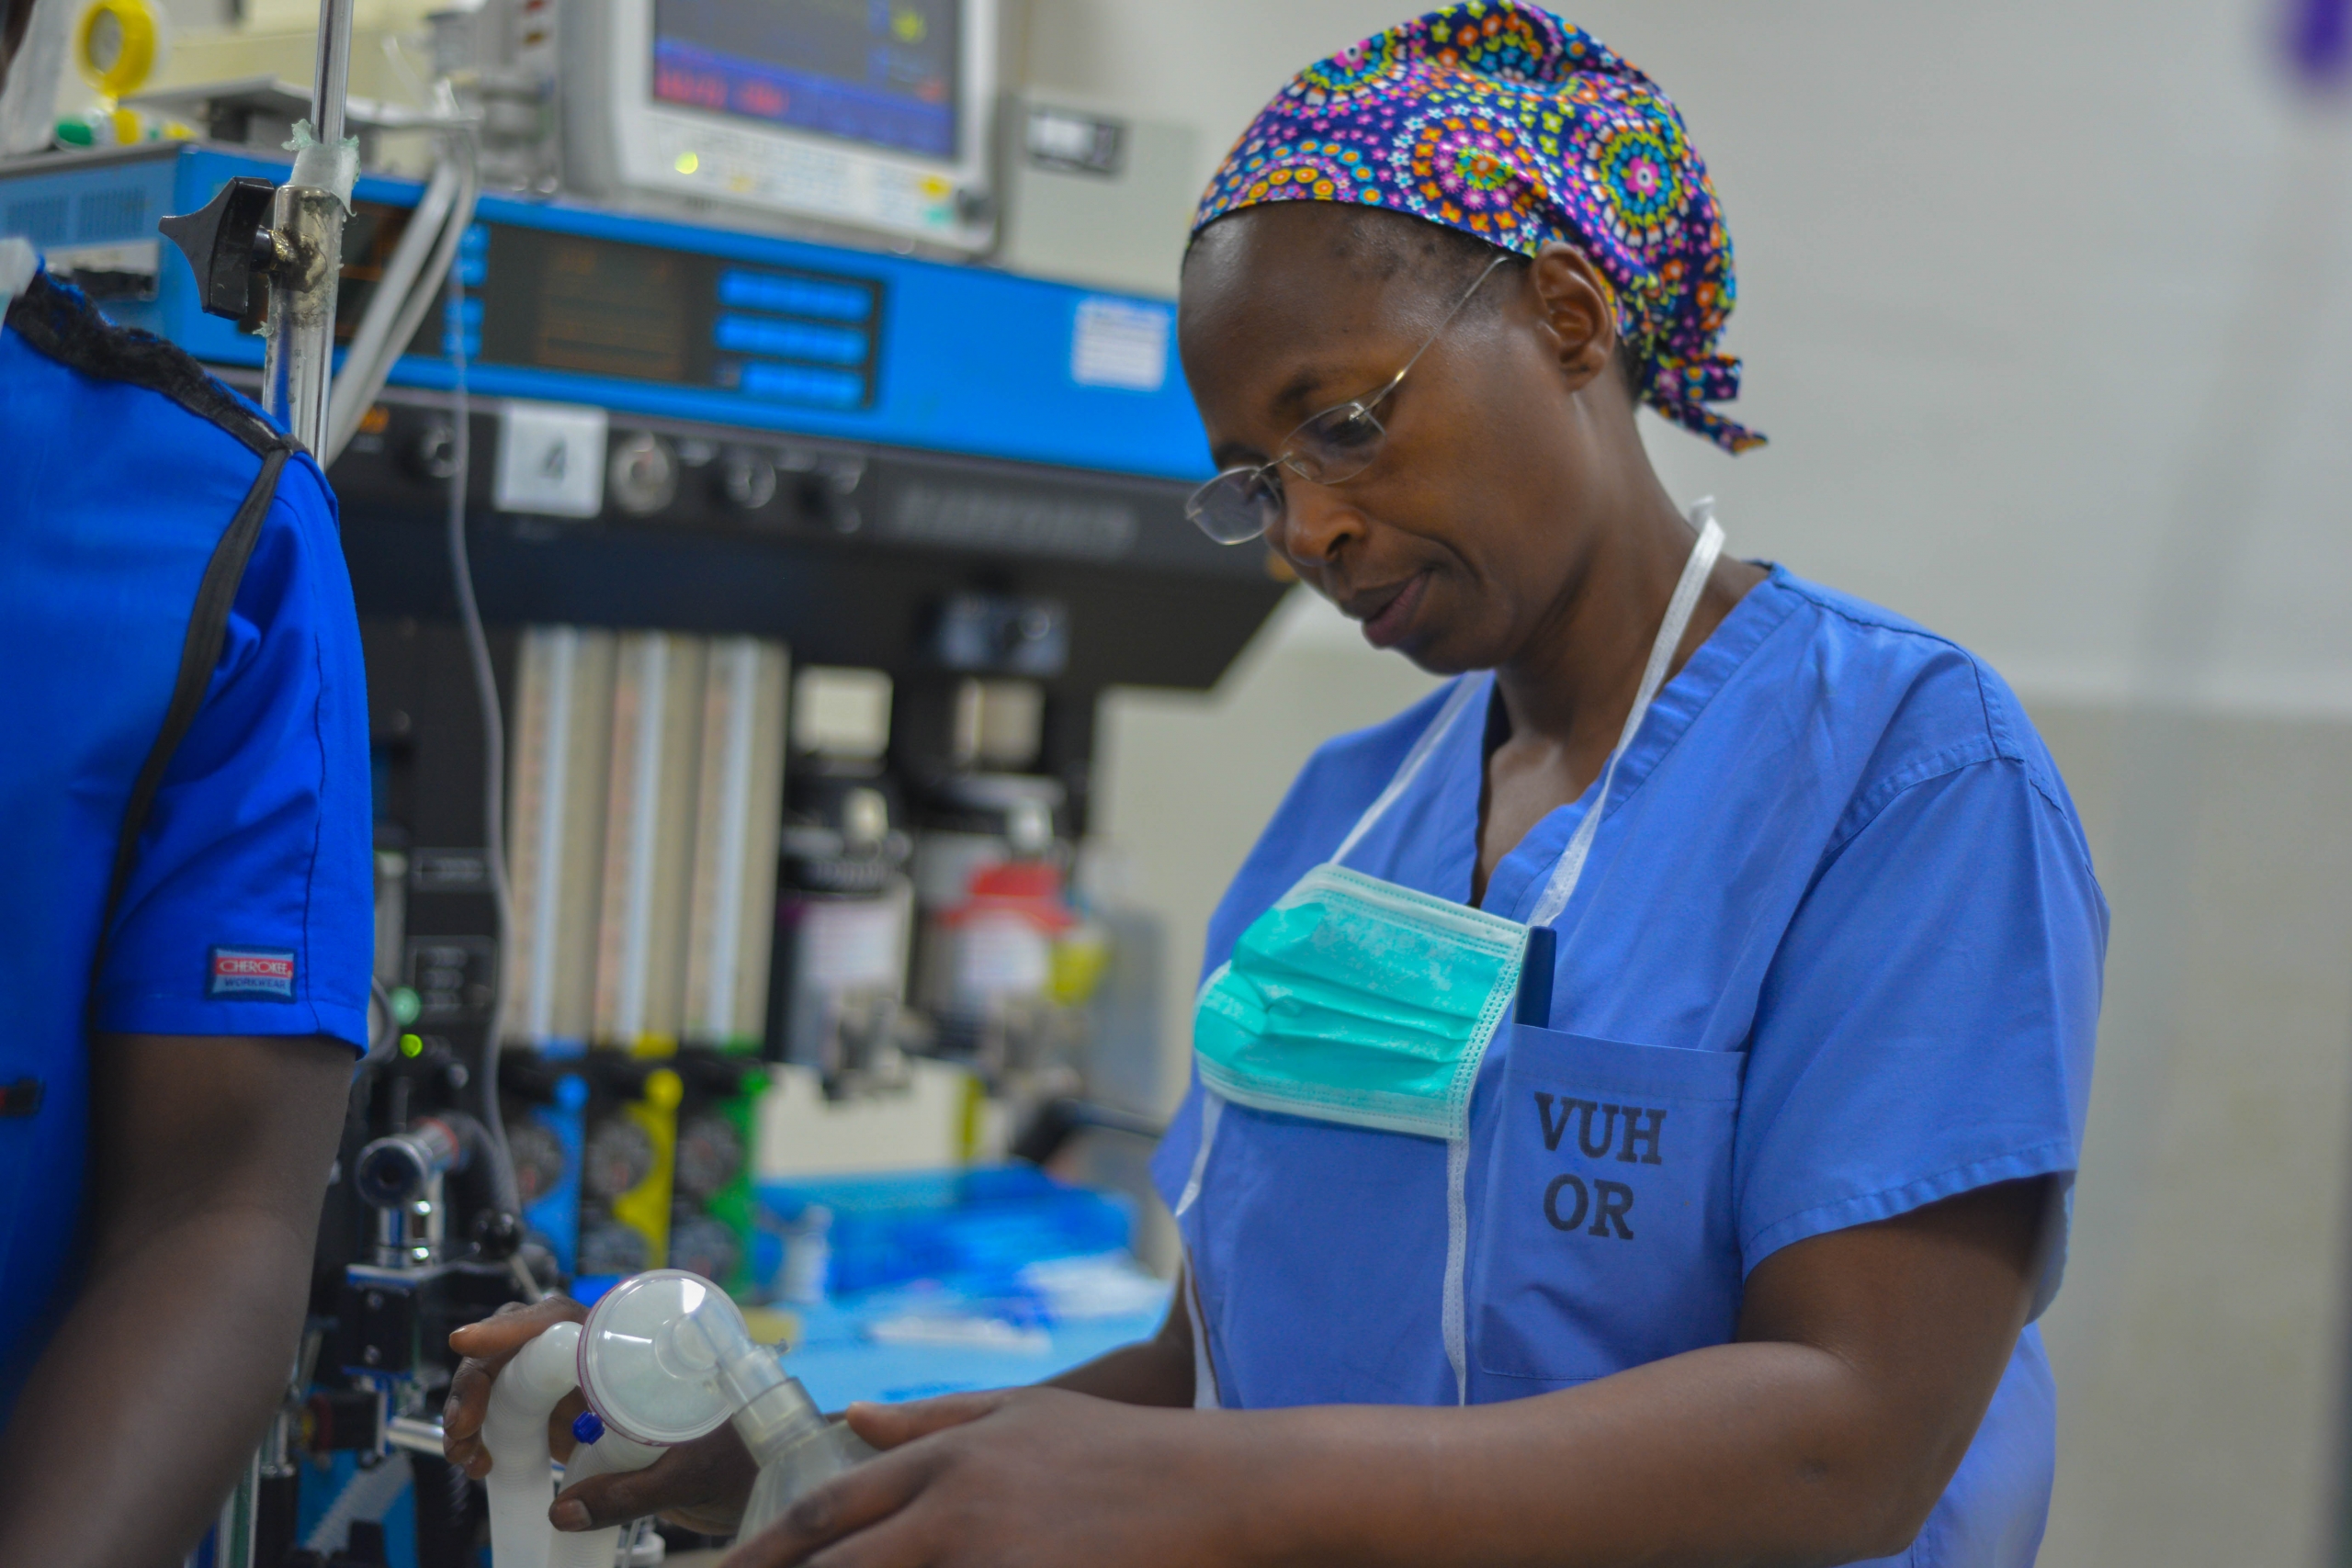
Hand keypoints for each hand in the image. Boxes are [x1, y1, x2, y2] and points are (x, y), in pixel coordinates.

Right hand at [443, 1298, 758, 1534]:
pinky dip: (488, 1431)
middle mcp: (603, 1355)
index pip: (561, 1316)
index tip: (468, 1343)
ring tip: (465, 1451)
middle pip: (522, 1343)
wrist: (761, 1475)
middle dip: (480, 1376)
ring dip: (476, 1406)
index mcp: (636, 1343)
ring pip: (511, 1376)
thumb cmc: (743, 1453)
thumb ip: (629, 1492)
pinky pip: (518, 1412)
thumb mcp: (691, 1472)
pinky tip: (480, 1461)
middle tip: (461, 1427)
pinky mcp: (574, 1419)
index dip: (512, 1326)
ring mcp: (585, 1386)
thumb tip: (562, 1511)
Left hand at [718, 1388, 1245, 1567]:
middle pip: (838, 1559)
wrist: (1217, 1487)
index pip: (830, 1506)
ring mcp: (989, 1555)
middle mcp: (955, 1505)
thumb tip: (854, 1417)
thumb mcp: (1024, 1414)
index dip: (769, 1548)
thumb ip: (933, 1417)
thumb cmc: (1123, 1451)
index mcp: (948, 1456)